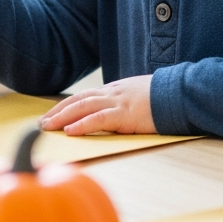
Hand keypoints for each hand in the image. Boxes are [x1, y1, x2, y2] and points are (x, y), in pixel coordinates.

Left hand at [39, 75, 155, 134]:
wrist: (180, 93)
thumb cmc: (163, 98)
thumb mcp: (138, 97)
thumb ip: (124, 103)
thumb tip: (112, 114)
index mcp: (115, 90)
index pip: (84, 96)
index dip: (66, 105)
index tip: (52, 114)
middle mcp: (112, 93)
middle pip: (78, 100)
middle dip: (58, 111)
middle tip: (41, 122)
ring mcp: (118, 102)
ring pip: (83, 107)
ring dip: (62, 117)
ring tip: (47, 126)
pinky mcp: (125, 114)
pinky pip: (99, 119)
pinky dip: (82, 124)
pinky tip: (69, 131)